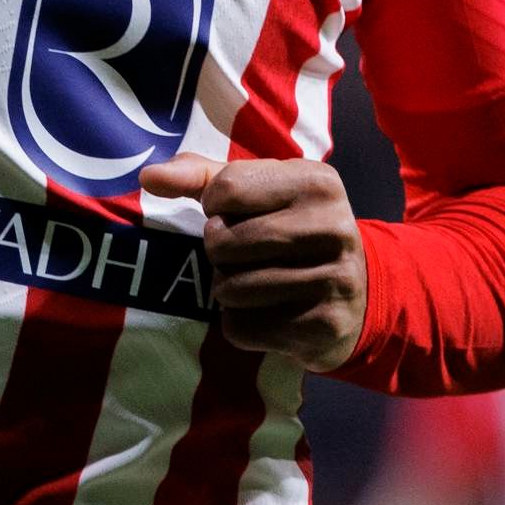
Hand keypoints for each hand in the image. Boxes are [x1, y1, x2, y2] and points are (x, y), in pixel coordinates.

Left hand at [141, 155, 365, 367]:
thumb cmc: (292, 230)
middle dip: (217, 252)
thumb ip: (202, 176)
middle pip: (224, 241)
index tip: (233, 215)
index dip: (213, 206)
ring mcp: (334, 278)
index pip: (226, 188)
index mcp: (317, 181)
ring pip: (231, 288)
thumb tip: (148, 176)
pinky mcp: (325, 325)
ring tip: (250, 283)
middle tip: (238, 255)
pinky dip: (240, 324)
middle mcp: (333, 226)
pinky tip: (266, 312)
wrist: (357, 295)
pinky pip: (244, 327)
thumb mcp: (260, 193)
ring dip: (225, 290)